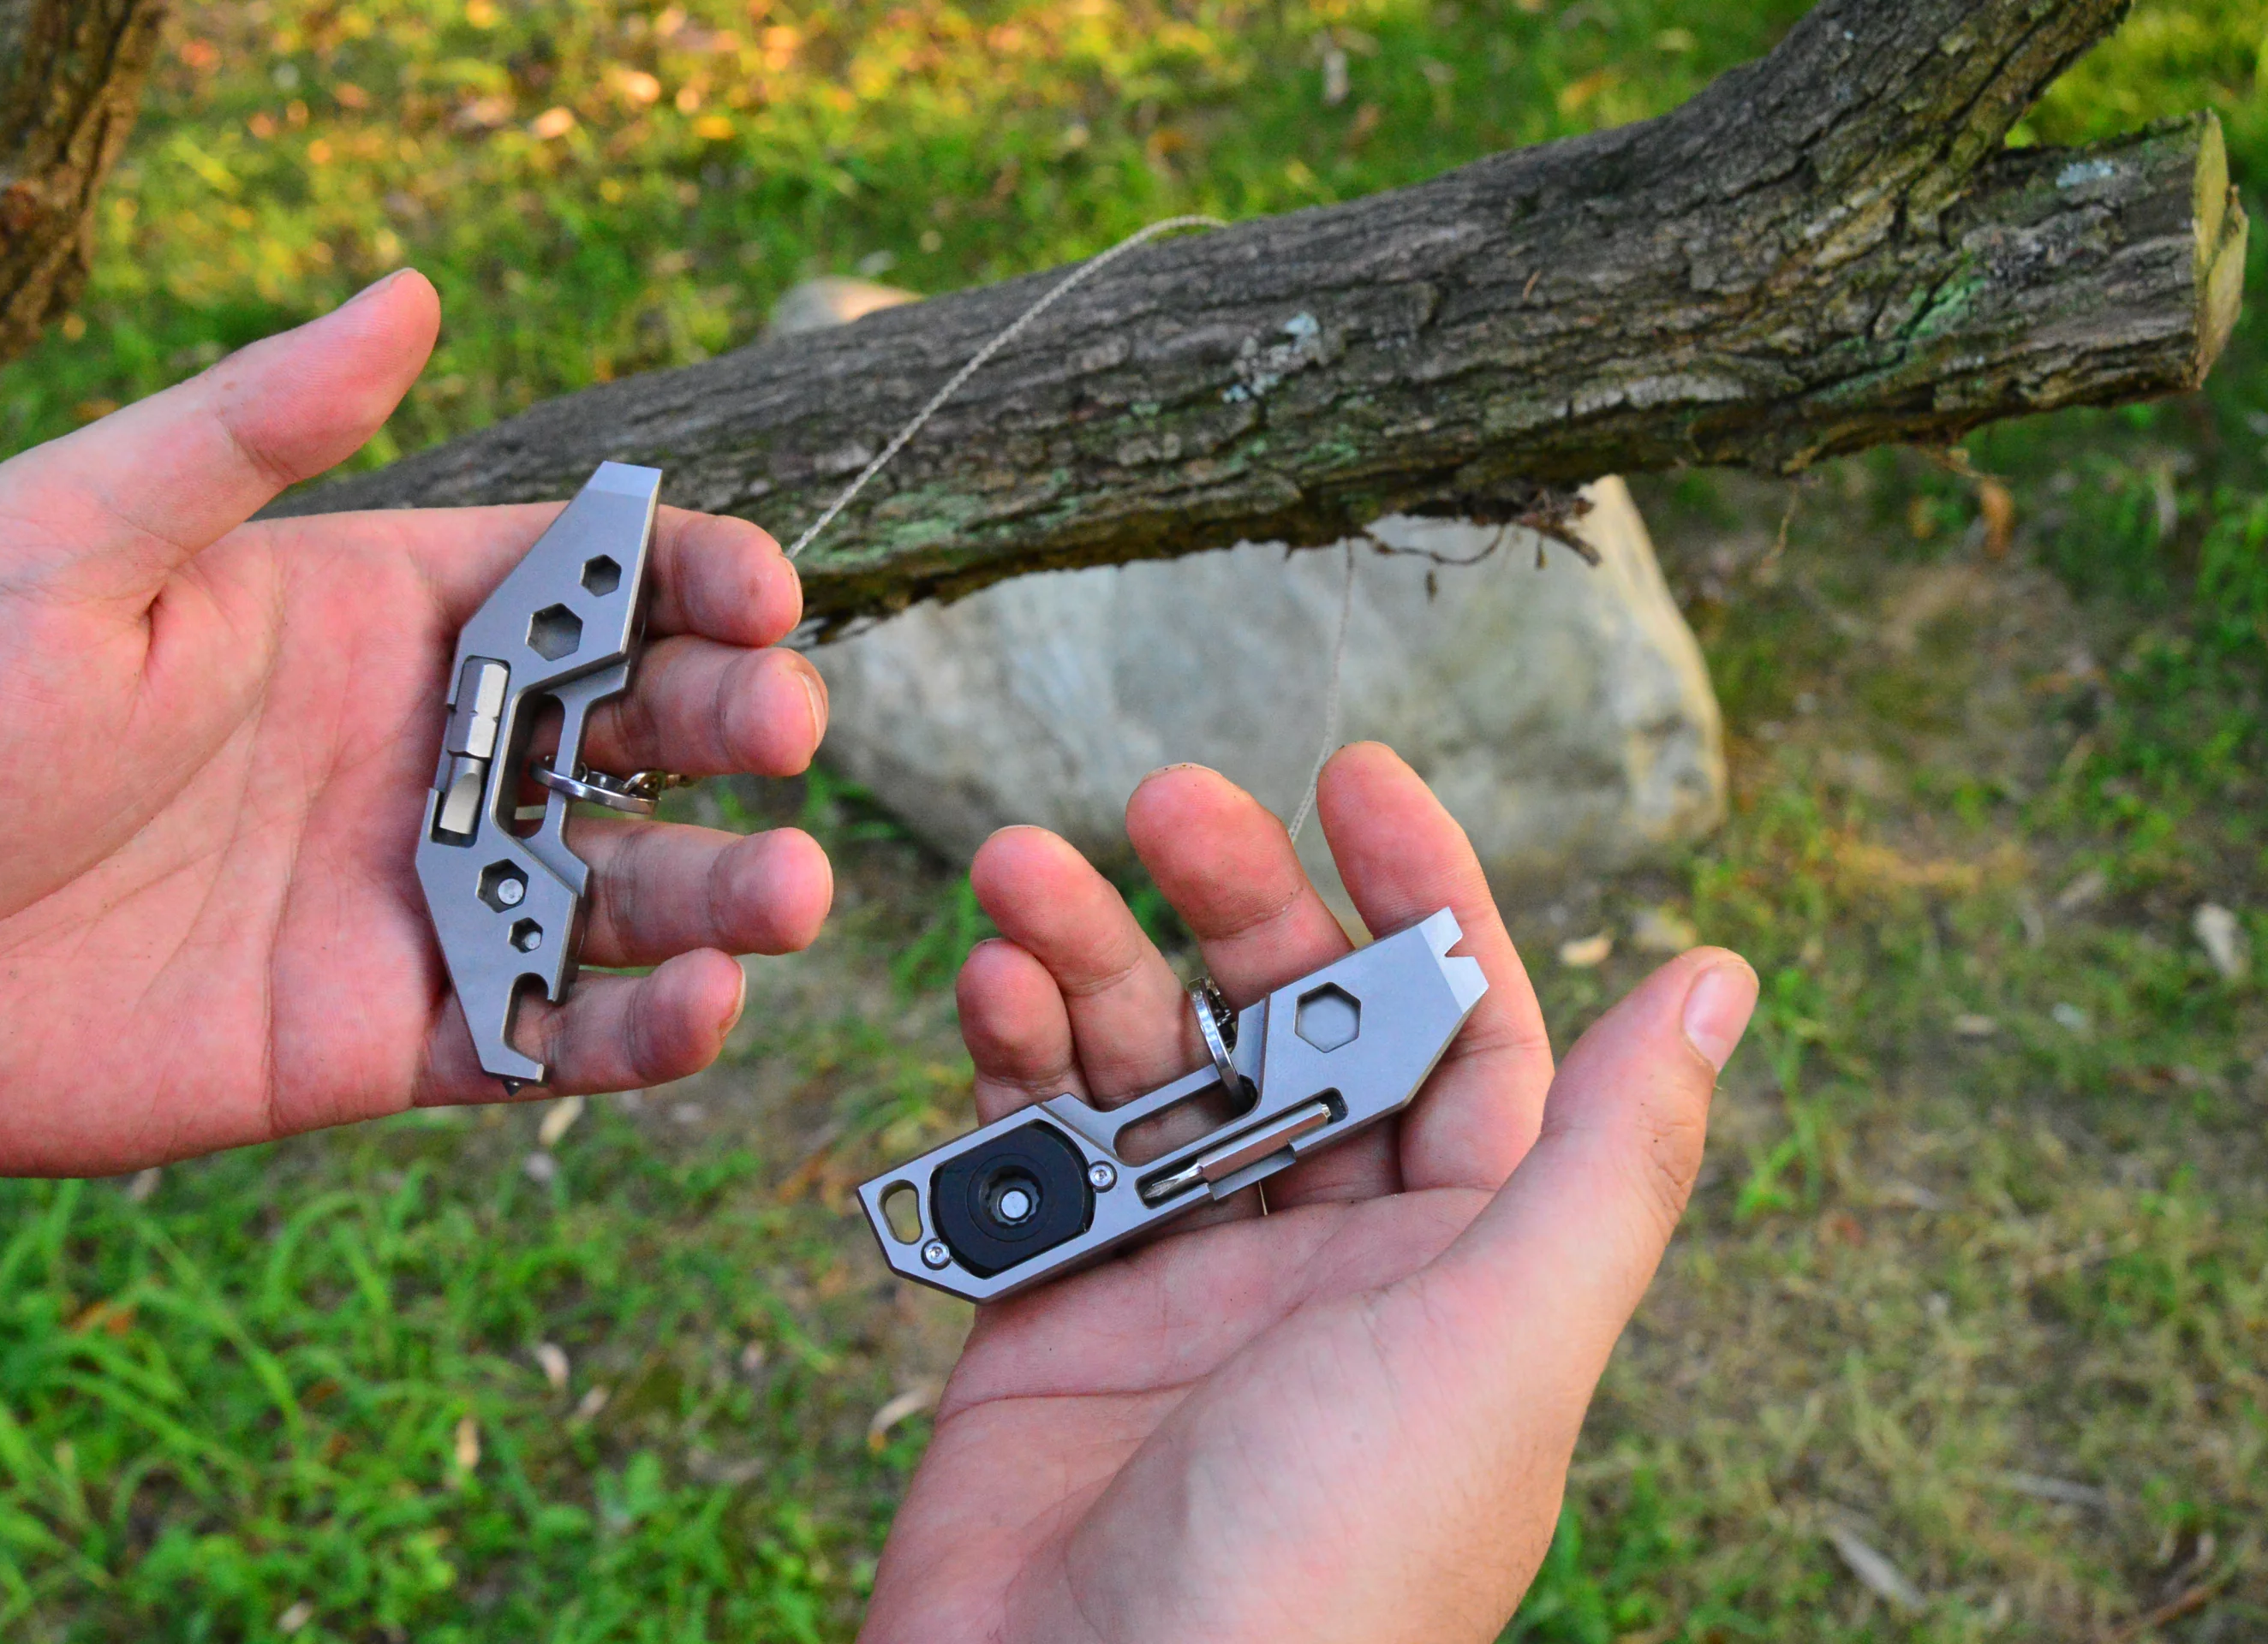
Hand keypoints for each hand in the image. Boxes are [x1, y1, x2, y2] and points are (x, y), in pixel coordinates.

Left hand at [0, 272, 832, 1177]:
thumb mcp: (68, 537)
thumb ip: (249, 428)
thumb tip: (409, 290)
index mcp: (376, 612)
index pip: (587, 578)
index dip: (696, 575)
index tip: (760, 591)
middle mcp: (427, 751)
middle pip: (648, 725)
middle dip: (745, 718)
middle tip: (779, 728)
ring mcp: (420, 898)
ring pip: (633, 889)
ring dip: (733, 889)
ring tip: (788, 894)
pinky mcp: (394, 1037)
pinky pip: (558, 1036)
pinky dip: (647, 1034)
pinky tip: (700, 1010)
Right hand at [862, 744, 1757, 1643]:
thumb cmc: (1326, 1568)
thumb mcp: (1496, 1345)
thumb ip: (1605, 1164)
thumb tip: (1721, 978)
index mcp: (1459, 1269)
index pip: (1460, 1032)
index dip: (1422, 895)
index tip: (1354, 776)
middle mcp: (1327, 1268)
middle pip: (1287, 1030)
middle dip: (1232, 904)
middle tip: (1163, 800)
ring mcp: (1182, 1290)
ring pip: (1144, 1074)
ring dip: (1087, 961)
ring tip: (1015, 873)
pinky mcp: (1050, 1321)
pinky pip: (1033, 1156)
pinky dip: (1006, 1069)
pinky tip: (985, 997)